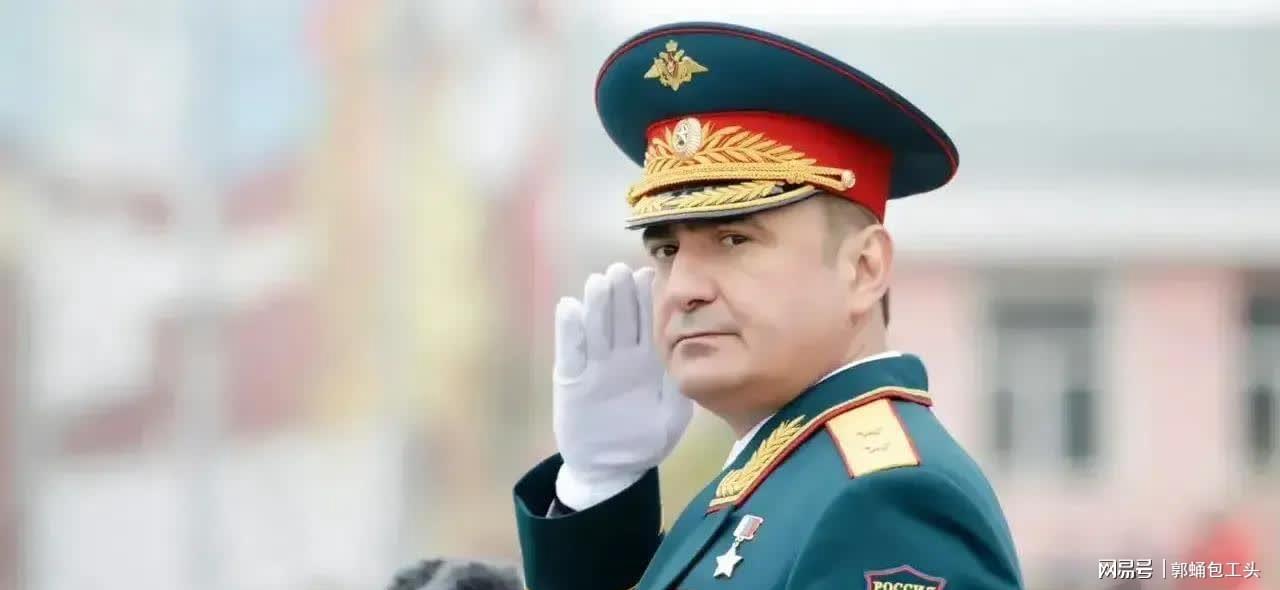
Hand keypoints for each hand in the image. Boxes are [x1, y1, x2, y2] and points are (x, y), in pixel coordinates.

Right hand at [552, 262, 693, 509]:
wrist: (610, 468)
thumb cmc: (644, 439)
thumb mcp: (671, 414)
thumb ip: (679, 386)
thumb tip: (695, 355)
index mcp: (646, 360)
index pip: (648, 322)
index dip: (648, 299)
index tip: (651, 275)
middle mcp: (619, 356)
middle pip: (621, 317)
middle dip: (622, 293)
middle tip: (622, 269)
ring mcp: (594, 366)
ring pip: (596, 328)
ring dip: (597, 304)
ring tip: (599, 282)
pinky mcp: (571, 379)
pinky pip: (571, 351)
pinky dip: (569, 330)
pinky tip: (570, 308)